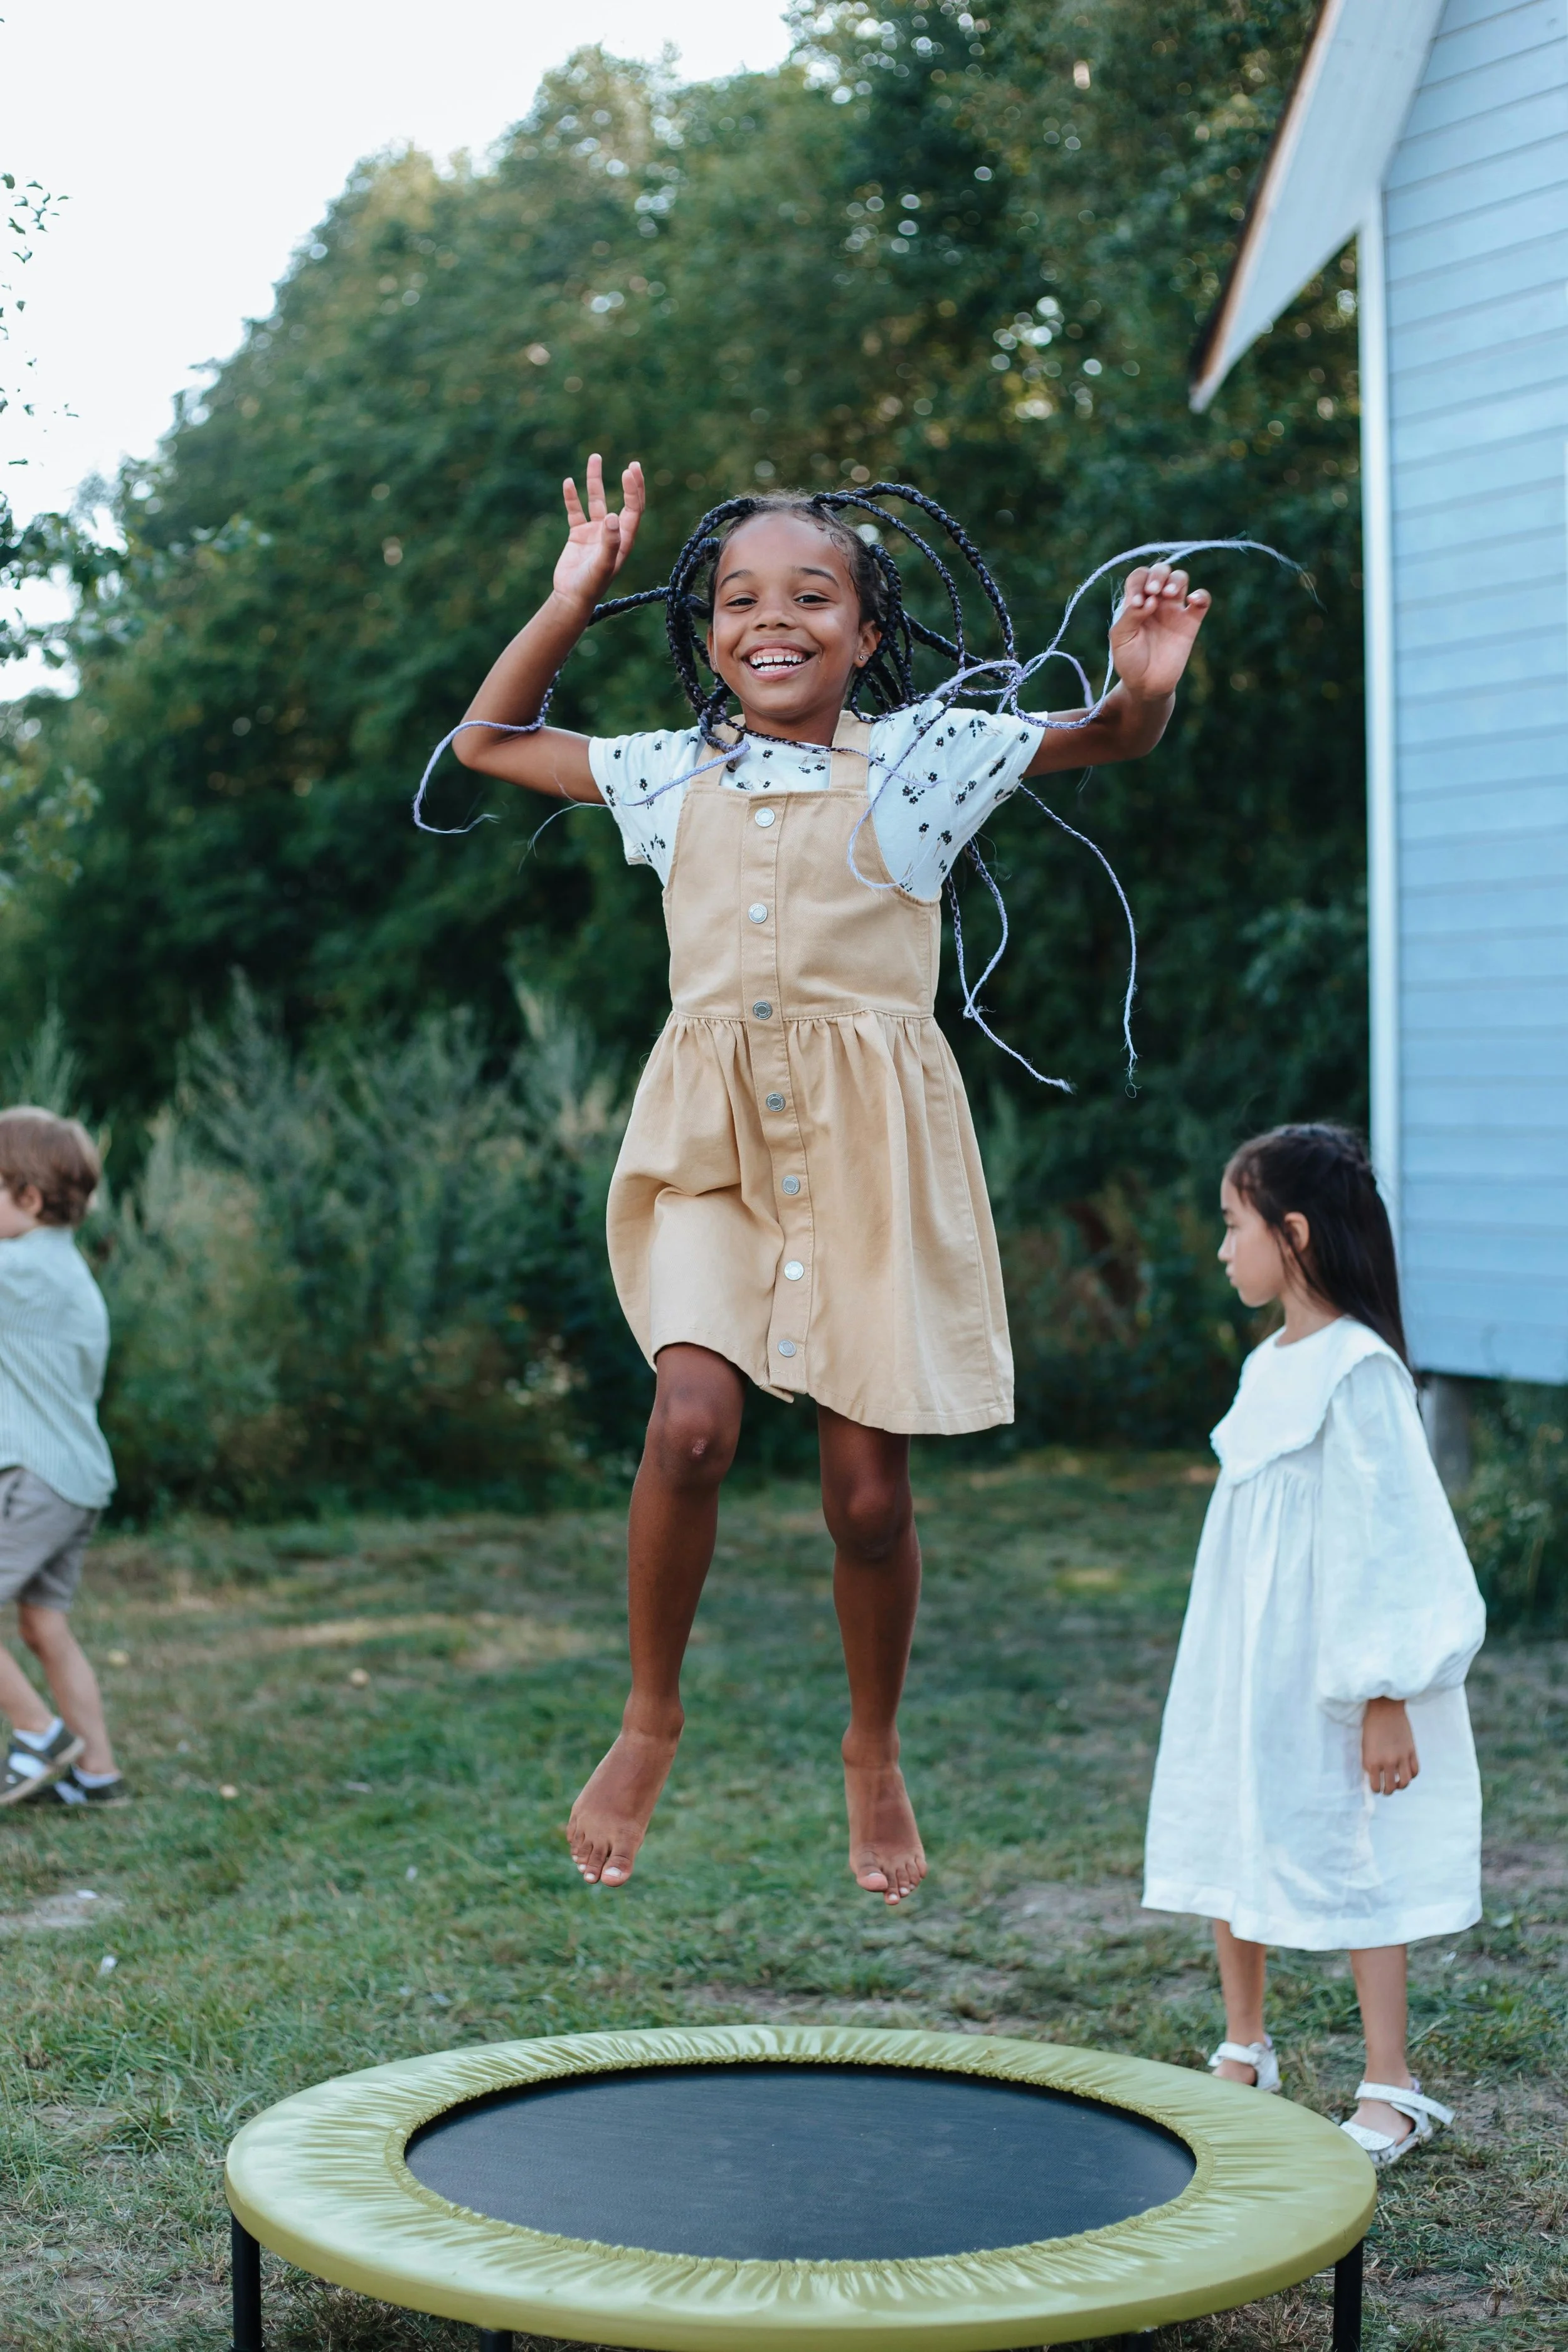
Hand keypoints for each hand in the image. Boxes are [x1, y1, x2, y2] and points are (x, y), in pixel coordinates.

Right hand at [553, 454, 645, 609]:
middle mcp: (612, 533)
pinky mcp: (578, 535)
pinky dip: (572, 497)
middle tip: (631, 465)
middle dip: (628, 484)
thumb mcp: (602, 565)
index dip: (634, 490)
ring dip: (595, 480)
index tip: (630, 471)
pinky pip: (575, 511)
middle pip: (623, 502)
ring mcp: (595, 533)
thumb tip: (611, 515)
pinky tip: (569, 482)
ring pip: (596, 500)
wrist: (571, 598)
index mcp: (624, 540)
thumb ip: (609, 542)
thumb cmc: (590, 585)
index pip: (634, 509)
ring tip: (594, 458)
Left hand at [1109, 562, 1210, 702]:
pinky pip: (1202, 600)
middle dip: (1158, 574)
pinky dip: (1201, 595)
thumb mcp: (1120, 638)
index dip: (1139, 583)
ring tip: (1168, 595)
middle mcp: (1156, 601)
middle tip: (1153, 592)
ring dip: (1175, 580)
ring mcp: (1174, 609)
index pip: (1139, 577)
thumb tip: (1148, 599)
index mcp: (1136, 601)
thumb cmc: (1129, 660)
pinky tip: (1192, 600)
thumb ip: (1129, 616)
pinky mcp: (1191, 621)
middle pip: (1161, 570)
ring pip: (1180, 578)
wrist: (1146, 684)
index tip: (1137, 602)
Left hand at [1362, 1698, 1419, 1795]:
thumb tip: (1373, 1776)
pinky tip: (1406, 1773)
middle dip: (1388, 1791)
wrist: (1385, 1708)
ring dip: (1401, 1786)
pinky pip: (1414, 1771)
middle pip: (1391, 1787)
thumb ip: (1369, 1762)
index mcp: (1372, 1761)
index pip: (1375, 1786)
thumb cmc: (1370, 1724)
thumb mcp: (1364, 1746)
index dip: (1376, 1789)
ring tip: (1397, 1783)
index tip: (1376, 1787)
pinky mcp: (1411, 1751)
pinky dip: (1411, 1775)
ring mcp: (1401, 1757)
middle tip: (1387, 1788)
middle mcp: (1387, 1762)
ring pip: (1405, 1782)